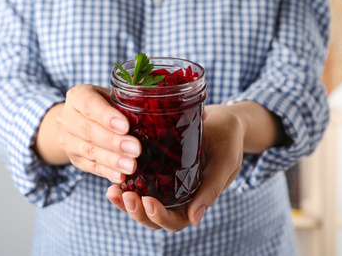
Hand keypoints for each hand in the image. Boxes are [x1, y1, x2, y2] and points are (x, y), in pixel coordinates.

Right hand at [35, 84, 141, 182]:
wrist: (79, 120)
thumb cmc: (104, 105)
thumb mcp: (112, 97)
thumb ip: (124, 105)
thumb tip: (150, 118)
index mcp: (78, 96)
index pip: (90, 105)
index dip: (107, 117)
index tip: (125, 126)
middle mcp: (68, 118)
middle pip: (89, 131)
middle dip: (114, 142)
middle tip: (136, 149)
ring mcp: (68, 141)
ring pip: (89, 151)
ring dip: (112, 160)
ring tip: (131, 166)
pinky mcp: (75, 159)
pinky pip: (91, 167)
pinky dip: (107, 173)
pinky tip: (120, 176)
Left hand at [106, 104, 243, 231]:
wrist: (222, 120)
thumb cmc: (228, 140)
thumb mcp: (224, 162)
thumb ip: (212, 189)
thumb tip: (195, 219)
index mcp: (196, 200)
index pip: (175, 220)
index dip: (160, 217)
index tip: (149, 202)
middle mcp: (178, 196)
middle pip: (153, 216)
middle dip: (137, 211)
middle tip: (125, 195)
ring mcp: (166, 183)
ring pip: (142, 202)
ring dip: (126, 201)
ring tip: (112, 191)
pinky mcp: (157, 168)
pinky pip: (139, 181)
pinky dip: (125, 183)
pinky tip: (114, 176)